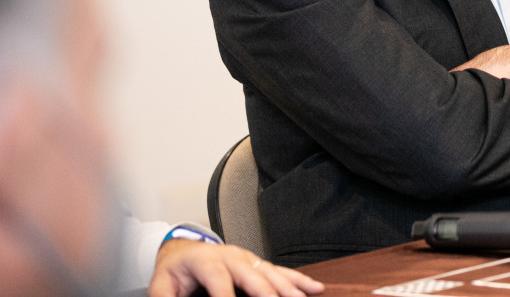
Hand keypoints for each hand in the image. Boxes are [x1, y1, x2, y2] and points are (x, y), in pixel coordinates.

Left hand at [148, 240, 322, 296]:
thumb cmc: (174, 271)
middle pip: (252, 275)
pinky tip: (314, 288)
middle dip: (266, 292)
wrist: (183, 250)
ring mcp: (247, 258)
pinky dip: (298, 280)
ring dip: (288, 288)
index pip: (218, 280)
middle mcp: (231, 256)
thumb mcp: (161, 285)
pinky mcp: (257, 264)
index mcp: (205, 260)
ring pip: (271, 273)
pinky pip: (281, 272)